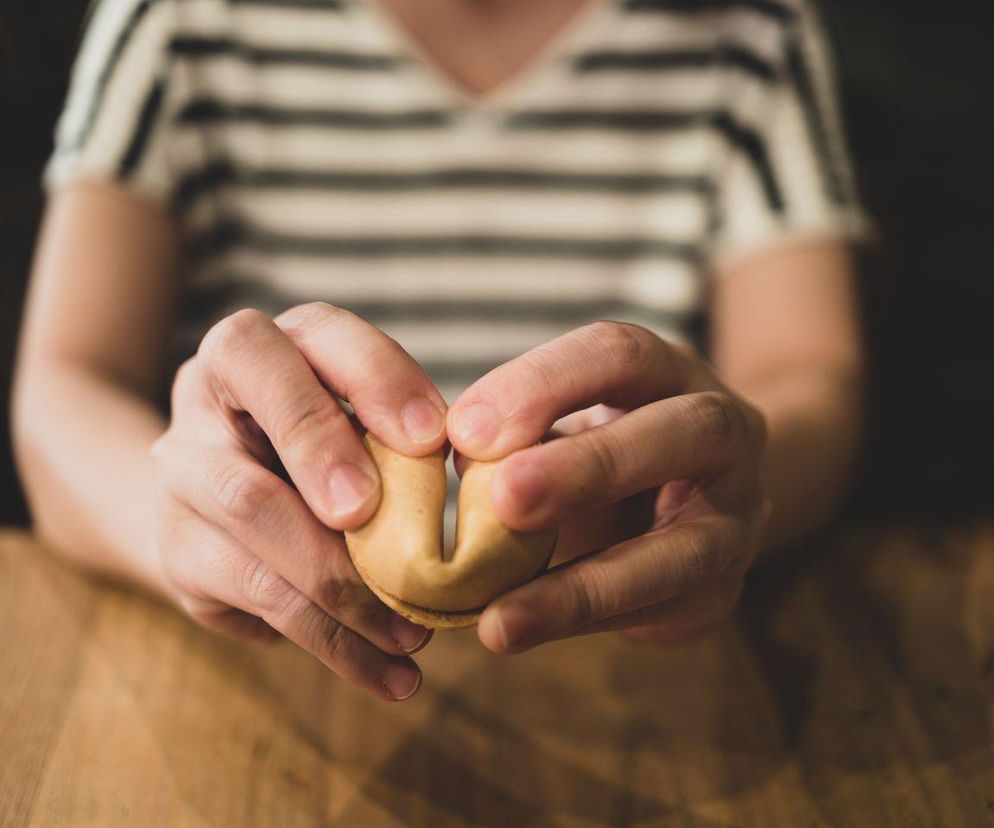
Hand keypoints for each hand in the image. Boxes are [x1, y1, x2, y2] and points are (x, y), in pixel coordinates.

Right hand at [151, 303, 447, 698]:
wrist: (214, 507)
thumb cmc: (319, 455)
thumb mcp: (355, 427)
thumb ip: (401, 441)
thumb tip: (487, 486)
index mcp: (272, 346)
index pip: (317, 333)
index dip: (376, 378)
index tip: (431, 438)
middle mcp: (213, 394)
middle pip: (264, 408)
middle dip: (327, 454)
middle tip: (377, 516)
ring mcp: (183, 470)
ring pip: (251, 510)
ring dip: (341, 578)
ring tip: (416, 630)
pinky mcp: (179, 551)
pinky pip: (256, 595)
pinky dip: (333, 641)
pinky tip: (390, 672)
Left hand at [447, 321, 768, 652]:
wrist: (692, 499)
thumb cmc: (604, 449)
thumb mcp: (566, 425)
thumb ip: (519, 436)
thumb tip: (460, 455)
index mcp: (670, 372)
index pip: (619, 354)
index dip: (544, 385)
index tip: (465, 429)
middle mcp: (724, 431)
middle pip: (680, 432)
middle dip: (588, 467)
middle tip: (503, 497)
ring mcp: (739, 513)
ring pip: (687, 547)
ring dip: (587, 585)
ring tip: (502, 619)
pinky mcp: (726, 588)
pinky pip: (669, 610)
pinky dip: (591, 623)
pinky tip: (524, 630)